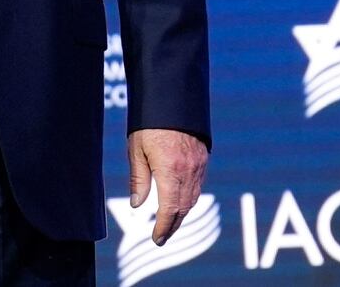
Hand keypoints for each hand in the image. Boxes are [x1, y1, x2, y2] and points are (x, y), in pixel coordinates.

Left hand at [127, 128, 207, 245]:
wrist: (173, 99)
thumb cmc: (150, 123)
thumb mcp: (137, 149)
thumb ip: (139, 179)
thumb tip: (137, 205)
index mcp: (170, 170)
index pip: (169, 209)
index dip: (162, 227)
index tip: (156, 239)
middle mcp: (188, 171)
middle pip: (183, 209)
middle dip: (172, 226)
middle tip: (161, 238)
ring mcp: (198, 166)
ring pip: (193, 199)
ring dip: (181, 215)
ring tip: (169, 224)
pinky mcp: (203, 159)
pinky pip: (198, 186)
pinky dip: (189, 200)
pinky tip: (180, 202)